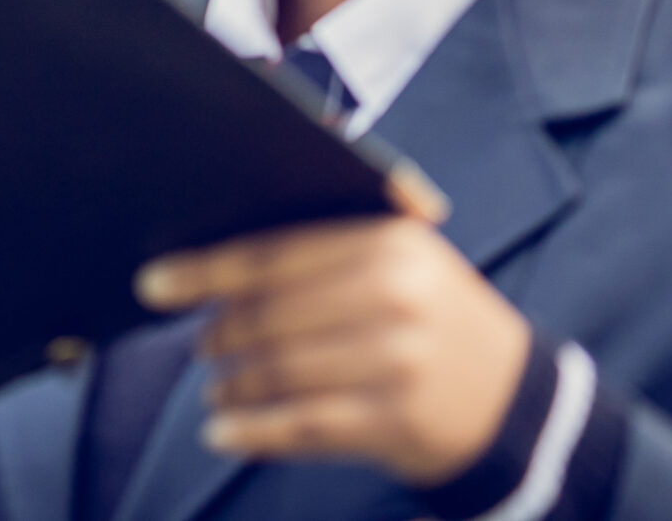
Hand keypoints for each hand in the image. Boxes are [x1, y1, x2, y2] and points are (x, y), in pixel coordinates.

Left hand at [139, 173, 529, 487]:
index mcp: (386, 239)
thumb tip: (214, 261)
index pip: (273, 253)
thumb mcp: (399, 260)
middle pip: (270, 315)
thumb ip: (322, 246)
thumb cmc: (432, 318)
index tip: (153, 283)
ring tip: (217, 389)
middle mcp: (394, 293)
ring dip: (232, 385)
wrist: (518, 399)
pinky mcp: (399, 419)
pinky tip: (222, 432)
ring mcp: (399, 358)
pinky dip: (253, 430)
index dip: (204, 271)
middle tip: (199, 347)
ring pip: (280, 372)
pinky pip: (303, 425)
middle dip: (220, 335)